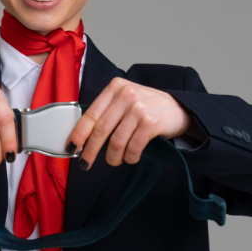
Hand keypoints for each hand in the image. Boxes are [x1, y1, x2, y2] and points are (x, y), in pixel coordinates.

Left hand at [66, 77, 194, 169]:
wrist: (180, 109)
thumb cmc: (148, 107)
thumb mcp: (126, 100)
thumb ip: (108, 111)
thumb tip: (84, 136)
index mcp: (115, 87)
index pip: (91, 113)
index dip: (79, 133)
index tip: (71, 147)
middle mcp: (126, 95)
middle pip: (100, 129)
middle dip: (90, 150)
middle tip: (85, 163)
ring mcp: (138, 108)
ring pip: (116, 142)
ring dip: (113, 157)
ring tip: (115, 161)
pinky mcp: (150, 123)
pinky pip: (132, 147)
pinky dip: (130, 157)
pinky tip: (131, 157)